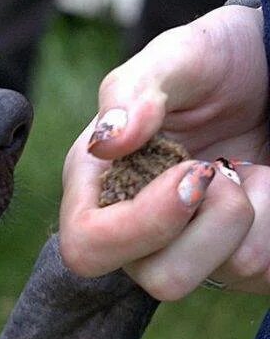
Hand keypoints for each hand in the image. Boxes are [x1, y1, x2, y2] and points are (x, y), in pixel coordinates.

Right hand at [60, 5, 269, 297]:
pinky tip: (259, 181)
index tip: (191, 174)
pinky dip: (267, 218)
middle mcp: (132, 228)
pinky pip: (250, 267)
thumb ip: (133, 89)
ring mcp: (181, 247)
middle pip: (152, 279)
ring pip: (201, 281)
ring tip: (239, 172)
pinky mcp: (229, 256)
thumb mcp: (178, 57)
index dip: (136, 228)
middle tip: (217, 173)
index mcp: (97, 184)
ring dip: (234, 221)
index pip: (87, 246)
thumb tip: (107, 141)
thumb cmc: (216, 65)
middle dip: (198, 231)